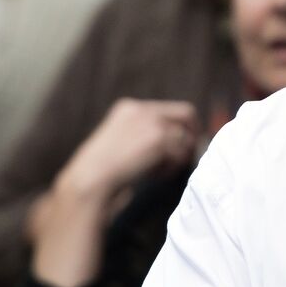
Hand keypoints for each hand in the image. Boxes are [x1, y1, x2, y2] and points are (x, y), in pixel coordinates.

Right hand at [53, 98, 200, 216]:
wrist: (91, 178)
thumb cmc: (104, 169)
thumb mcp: (123, 142)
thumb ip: (146, 135)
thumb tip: (180, 140)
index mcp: (129, 108)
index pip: (168, 109)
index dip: (182, 125)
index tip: (187, 141)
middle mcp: (142, 110)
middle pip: (186, 113)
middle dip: (194, 133)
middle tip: (193, 153)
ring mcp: (152, 122)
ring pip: (185, 137)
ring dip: (179, 157)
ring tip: (162, 172)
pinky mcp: (158, 139)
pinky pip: (180, 154)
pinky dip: (172, 168)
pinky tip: (157, 176)